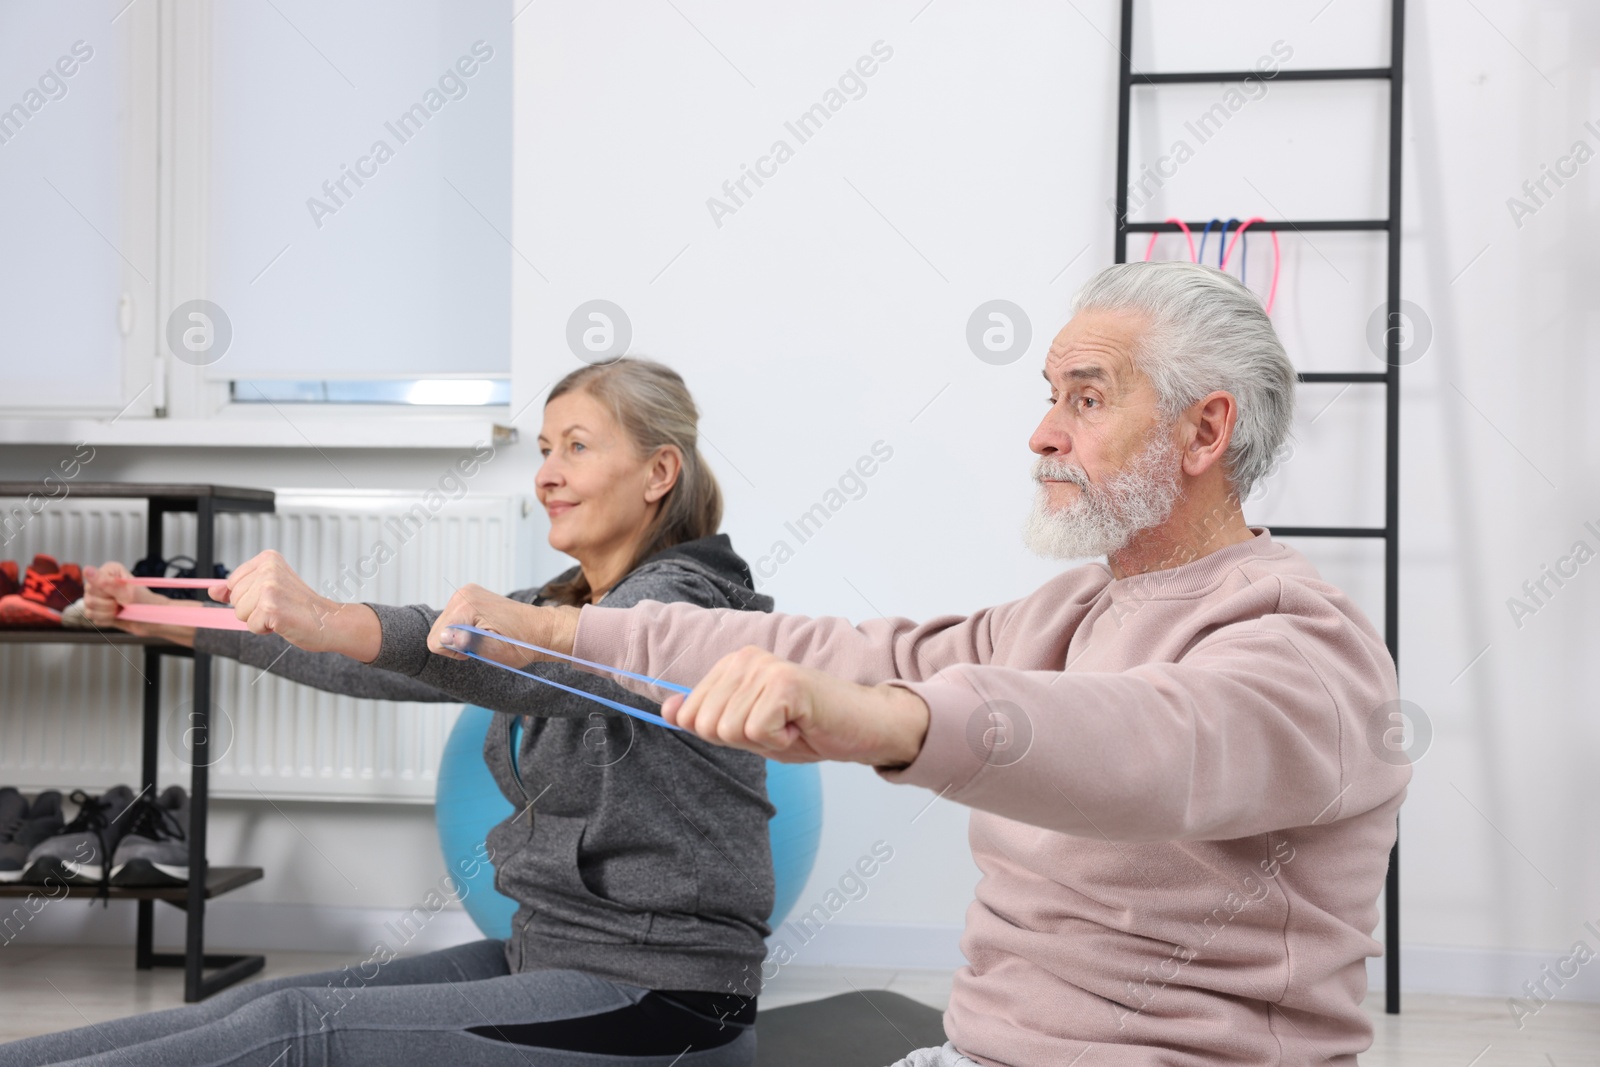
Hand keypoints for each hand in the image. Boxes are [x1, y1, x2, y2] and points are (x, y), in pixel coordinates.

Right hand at [83, 561, 194, 645]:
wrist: (153, 619)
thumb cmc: (145, 603)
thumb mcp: (126, 592)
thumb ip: (105, 582)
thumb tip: (87, 570)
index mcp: (107, 571)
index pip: (91, 583)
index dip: (105, 593)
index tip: (119, 594)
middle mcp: (101, 581)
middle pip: (89, 597)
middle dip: (107, 604)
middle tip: (122, 603)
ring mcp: (99, 596)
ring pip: (88, 608)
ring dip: (107, 613)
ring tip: (121, 609)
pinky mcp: (99, 608)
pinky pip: (92, 617)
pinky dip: (106, 619)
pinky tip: (117, 615)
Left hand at [211, 550, 379, 658]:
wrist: (330, 621)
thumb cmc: (302, 607)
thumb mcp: (268, 590)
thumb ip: (238, 588)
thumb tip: (212, 591)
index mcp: (268, 559)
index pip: (233, 582)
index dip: (249, 596)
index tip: (273, 596)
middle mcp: (268, 569)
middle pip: (234, 598)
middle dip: (252, 609)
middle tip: (280, 606)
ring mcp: (269, 587)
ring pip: (239, 613)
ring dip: (258, 620)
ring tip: (281, 614)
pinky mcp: (271, 607)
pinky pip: (251, 626)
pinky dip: (265, 630)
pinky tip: (283, 622)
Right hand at [427, 584, 579, 667]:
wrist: (540, 629)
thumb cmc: (522, 643)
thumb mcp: (496, 651)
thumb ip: (468, 643)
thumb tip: (445, 637)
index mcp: (467, 607)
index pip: (436, 640)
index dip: (453, 652)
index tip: (473, 650)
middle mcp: (464, 595)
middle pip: (438, 630)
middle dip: (455, 642)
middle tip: (481, 644)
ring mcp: (467, 592)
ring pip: (444, 624)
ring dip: (459, 635)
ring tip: (484, 636)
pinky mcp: (471, 594)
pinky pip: (453, 617)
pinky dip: (464, 627)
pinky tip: (482, 629)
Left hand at [659, 646, 930, 767]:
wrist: (863, 726)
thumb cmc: (810, 727)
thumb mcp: (749, 727)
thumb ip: (708, 717)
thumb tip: (668, 710)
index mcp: (732, 664)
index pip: (690, 715)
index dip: (725, 735)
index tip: (760, 724)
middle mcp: (744, 658)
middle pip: (705, 724)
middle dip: (741, 740)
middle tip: (778, 726)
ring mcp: (764, 668)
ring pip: (729, 730)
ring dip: (764, 741)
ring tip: (791, 724)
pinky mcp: (784, 683)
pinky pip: (756, 731)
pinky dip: (780, 740)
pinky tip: (801, 724)